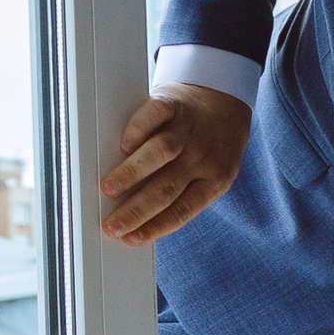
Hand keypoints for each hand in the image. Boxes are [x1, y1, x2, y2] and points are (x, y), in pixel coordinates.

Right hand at [100, 82, 251, 244]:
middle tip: (112, 225)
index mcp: (215, 180)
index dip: (156, 226)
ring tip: (108, 188)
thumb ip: (183, 190)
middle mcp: (203, 156)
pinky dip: (139, 129)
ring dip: (132, 173)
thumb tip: (140, 216)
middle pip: (167, 188)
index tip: (131, 238)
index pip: (183, 210)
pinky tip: (125, 145)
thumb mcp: (211, 171)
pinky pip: (157, 116)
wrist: (225, 95)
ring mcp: (189, 129)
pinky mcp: (175, 103)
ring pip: (161, 153)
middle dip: (137, 211)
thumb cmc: (212, 142)